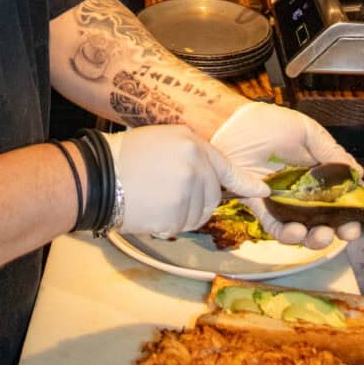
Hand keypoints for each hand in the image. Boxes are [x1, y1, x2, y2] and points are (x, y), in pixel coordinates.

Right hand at [103, 125, 267, 236]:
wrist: (99, 176)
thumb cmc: (127, 155)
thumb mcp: (164, 139)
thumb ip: (193, 153)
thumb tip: (214, 173)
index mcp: (192, 145)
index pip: (226, 167)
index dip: (246, 181)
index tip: (263, 190)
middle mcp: (195, 169)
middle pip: (213, 195)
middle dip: (198, 198)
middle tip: (168, 189)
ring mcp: (187, 195)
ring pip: (200, 213)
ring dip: (184, 211)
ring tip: (156, 196)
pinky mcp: (176, 218)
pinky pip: (184, 225)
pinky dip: (172, 223)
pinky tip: (153, 209)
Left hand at [210, 102, 363, 247]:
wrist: (227, 123)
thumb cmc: (262, 122)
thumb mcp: (304, 130)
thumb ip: (329, 151)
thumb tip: (356, 171)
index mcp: (315, 170)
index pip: (343, 191)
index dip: (360, 205)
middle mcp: (300, 188)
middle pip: (328, 217)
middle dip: (343, 228)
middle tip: (348, 230)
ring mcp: (281, 200)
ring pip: (305, 228)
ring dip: (318, 237)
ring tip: (322, 234)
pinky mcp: (259, 206)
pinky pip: (277, 227)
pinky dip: (289, 234)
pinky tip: (297, 231)